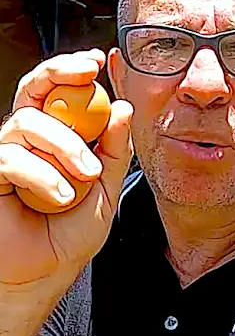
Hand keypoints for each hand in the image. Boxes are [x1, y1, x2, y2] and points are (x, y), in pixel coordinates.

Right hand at [0, 48, 133, 290]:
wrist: (43, 274)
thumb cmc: (69, 234)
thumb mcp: (105, 191)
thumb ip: (114, 151)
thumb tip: (123, 107)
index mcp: (58, 139)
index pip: (61, 94)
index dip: (73, 71)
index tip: (96, 61)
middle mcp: (29, 140)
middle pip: (34, 88)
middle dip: (59, 72)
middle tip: (86, 73)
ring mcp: (6, 154)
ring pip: (29, 121)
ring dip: (65, 146)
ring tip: (85, 178)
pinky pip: (10, 156)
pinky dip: (42, 174)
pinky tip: (60, 197)